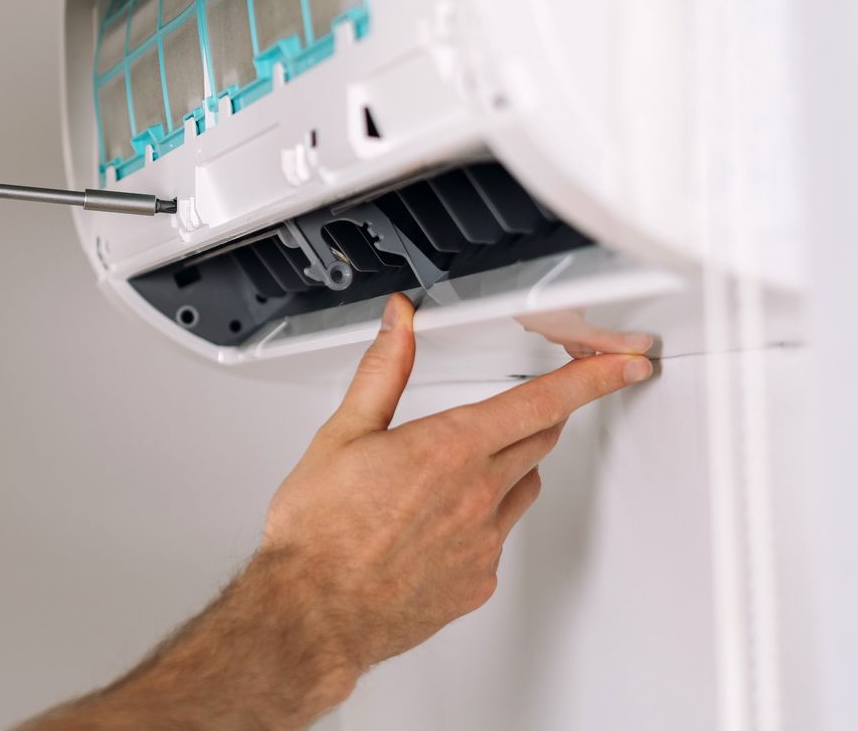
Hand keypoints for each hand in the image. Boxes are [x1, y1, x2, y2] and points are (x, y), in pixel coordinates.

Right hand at [260, 292, 653, 675]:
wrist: (313, 609)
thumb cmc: (319, 530)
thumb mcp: (342, 433)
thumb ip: (382, 372)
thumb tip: (399, 324)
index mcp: (447, 449)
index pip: (540, 402)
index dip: (592, 379)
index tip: (621, 365)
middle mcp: (476, 494)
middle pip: (539, 441)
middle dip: (545, 414)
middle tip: (533, 402)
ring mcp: (483, 542)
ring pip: (524, 487)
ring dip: (515, 464)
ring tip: (474, 461)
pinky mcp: (478, 582)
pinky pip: (500, 537)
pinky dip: (486, 518)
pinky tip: (447, 520)